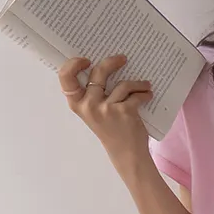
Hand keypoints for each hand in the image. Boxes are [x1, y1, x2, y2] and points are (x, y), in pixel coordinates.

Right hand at [58, 55, 152, 170]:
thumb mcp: (95, 113)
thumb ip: (94, 94)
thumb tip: (105, 67)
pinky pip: (136, 95)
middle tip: (122, 59)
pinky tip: (148, 95)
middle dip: (112, 62)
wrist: (127, 154)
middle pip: (98, 72)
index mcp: (78, 105)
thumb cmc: (112, 131)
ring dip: (138, 84)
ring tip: (145, 86)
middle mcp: (89, 106)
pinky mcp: (124, 111)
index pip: (66, 78)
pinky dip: (144, 94)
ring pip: (123, 84)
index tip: (87, 60)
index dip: (74, 64)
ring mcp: (107, 109)